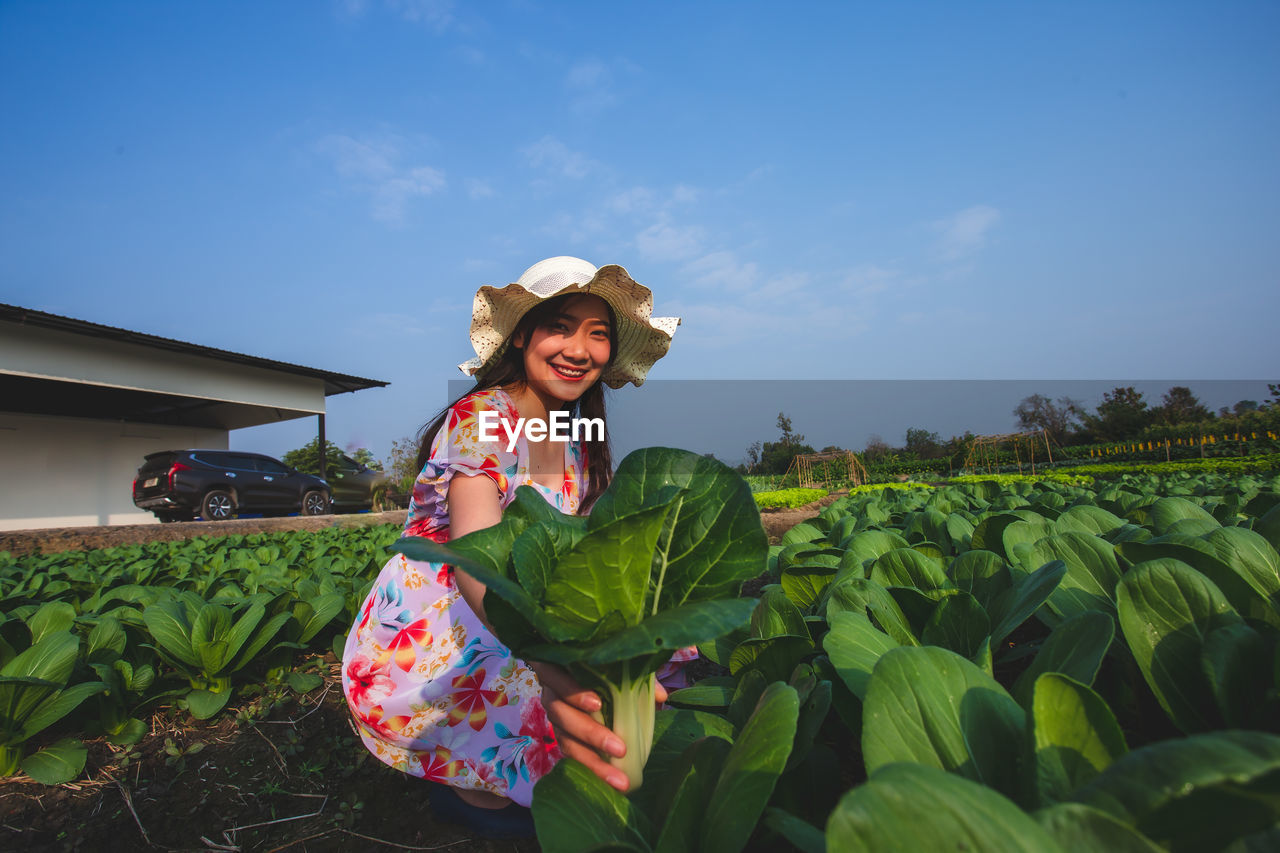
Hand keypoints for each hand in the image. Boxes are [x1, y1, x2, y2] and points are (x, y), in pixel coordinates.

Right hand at [532, 662, 629, 791]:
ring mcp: (556, 718)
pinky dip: (590, 768)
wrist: (594, 677)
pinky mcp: (563, 738)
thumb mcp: (620, 664)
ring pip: (565, 741)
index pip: (555, 676)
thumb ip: (637, 674)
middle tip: (620, 749)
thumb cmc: (606, 666)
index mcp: (559, 667)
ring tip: (618, 779)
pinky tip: (611, 782)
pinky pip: (571, 755)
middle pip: (560, 714)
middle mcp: (551, 693)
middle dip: (590, 733)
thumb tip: (661, 696)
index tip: (597, 704)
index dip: (573, 692)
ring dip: (592, 761)